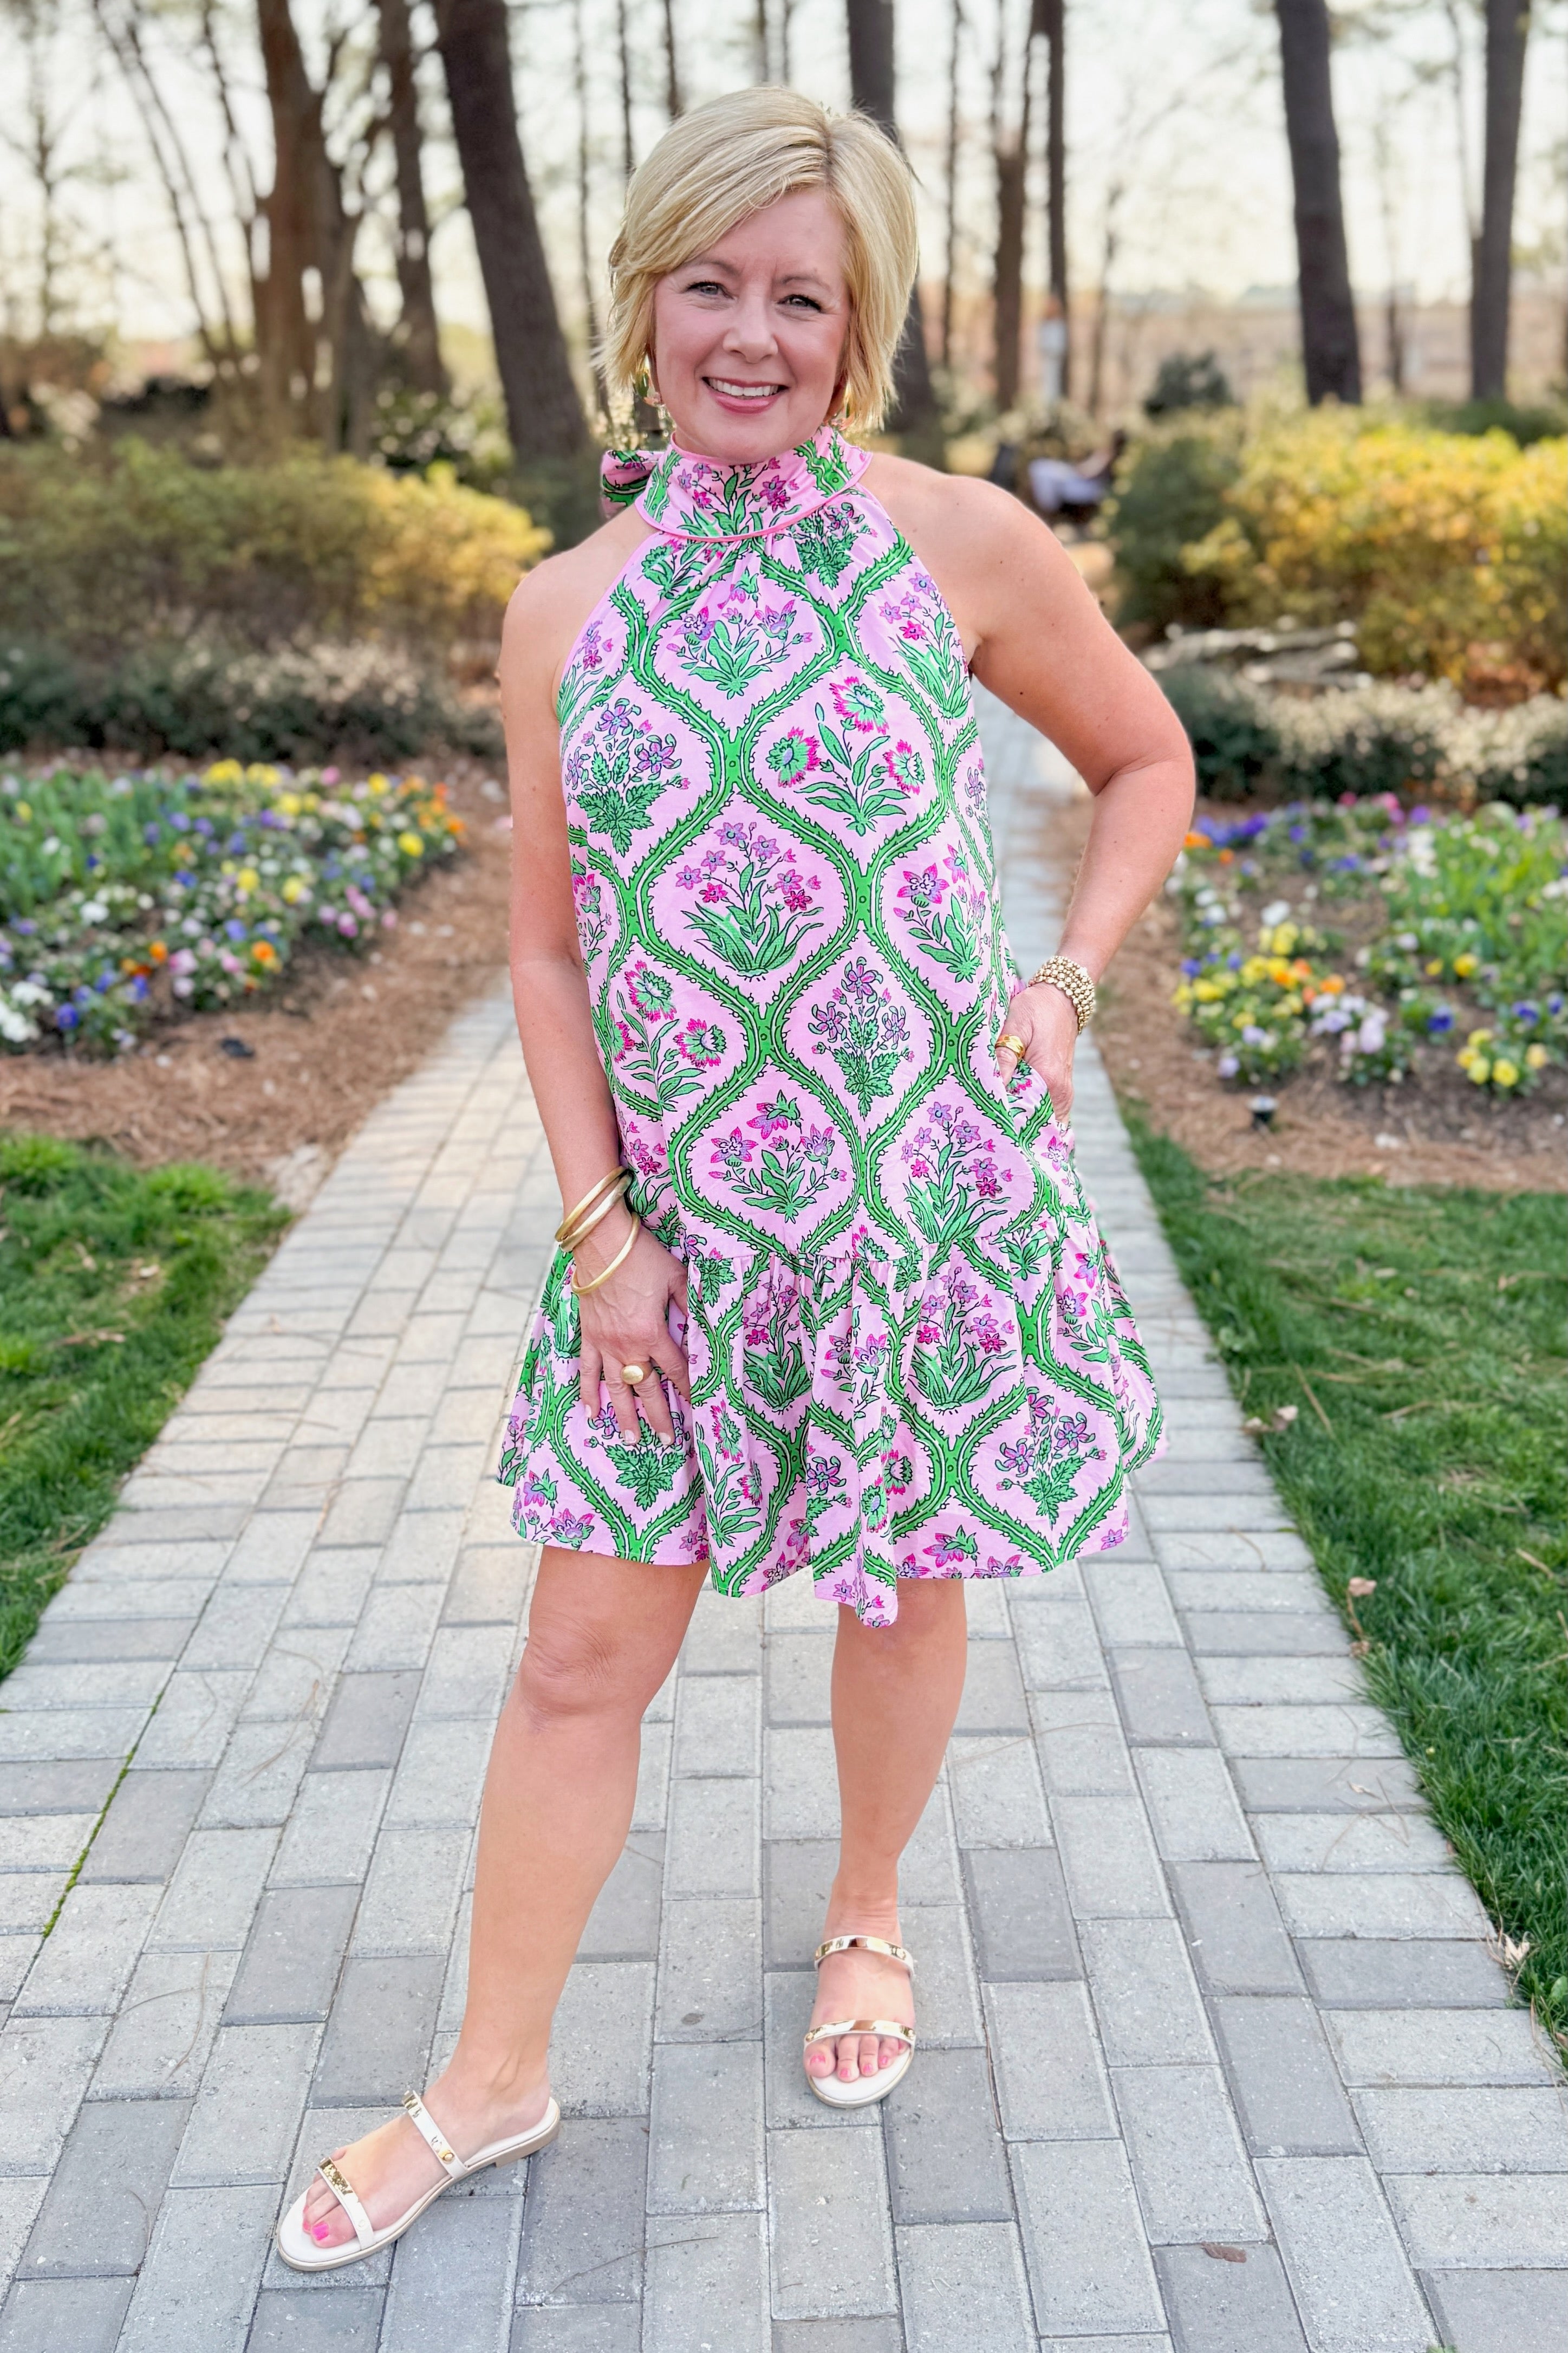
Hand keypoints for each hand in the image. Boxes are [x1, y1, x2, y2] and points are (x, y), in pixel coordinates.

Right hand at [574, 1212, 690, 1442]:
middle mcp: (628, 1345)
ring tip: (631, 1438)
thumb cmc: (640, 1255)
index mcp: (653, 1332)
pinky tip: (592, 1412)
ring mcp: (604, 1343)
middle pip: (646, 1389)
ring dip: (624, 1415)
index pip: (676, 1370)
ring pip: (616, 1387)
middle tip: (666, 1440)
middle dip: (657, 1416)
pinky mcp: (588, 1335)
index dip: (688, 1390)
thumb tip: (707, 1321)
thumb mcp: (675, 1276)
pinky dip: (588, 1392)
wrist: (600, 1241)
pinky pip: (587, 1370)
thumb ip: (690, 1302)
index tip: (698, 1407)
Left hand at [995, 982, 1078, 1122]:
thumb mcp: (1016, 1025)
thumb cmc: (1036, 1010)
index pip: (1022, 1114)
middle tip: (984, 1126)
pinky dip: (1032, 1120)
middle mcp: (1060, 1092)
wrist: (1062, 1001)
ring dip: (1021, 1125)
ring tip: (996, 1124)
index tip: (982, 1122)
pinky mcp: (1063, 1093)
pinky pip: (1048, 1117)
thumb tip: (993, 1086)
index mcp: (1048, 1077)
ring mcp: (1064, 1095)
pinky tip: (1014, 1118)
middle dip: (1010, 1129)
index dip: (1002, 1121)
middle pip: (1032, 1125)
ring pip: (1041, 1124)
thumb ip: (1005, 1056)